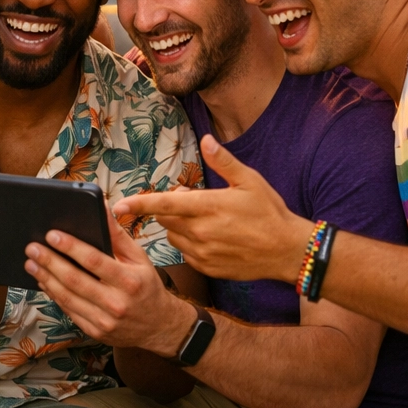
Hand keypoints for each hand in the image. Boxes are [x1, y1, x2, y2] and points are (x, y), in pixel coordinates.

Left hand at [25, 210, 195, 354]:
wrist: (159, 326)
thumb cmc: (146, 286)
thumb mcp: (138, 257)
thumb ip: (117, 234)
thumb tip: (101, 207)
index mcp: (129, 281)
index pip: (94, 261)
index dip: (71, 247)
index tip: (52, 235)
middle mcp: (116, 303)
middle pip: (75, 280)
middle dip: (50, 262)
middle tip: (32, 248)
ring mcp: (104, 321)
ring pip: (67, 297)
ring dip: (45, 278)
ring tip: (31, 262)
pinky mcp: (95, 331)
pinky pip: (68, 310)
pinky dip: (53, 294)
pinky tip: (43, 280)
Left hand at [126, 134, 310, 283]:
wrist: (289, 252)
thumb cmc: (270, 213)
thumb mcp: (250, 180)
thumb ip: (223, 161)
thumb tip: (207, 139)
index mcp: (207, 207)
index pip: (164, 205)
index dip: (139, 205)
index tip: (118, 206)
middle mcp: (200, 231)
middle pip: (165, 219)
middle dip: (171, 209)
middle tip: (195, 203)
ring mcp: (203, 252)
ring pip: (173, 236)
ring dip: (179, 227)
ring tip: (206, 221)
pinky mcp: (207, 267)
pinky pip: (186, 253)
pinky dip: (191, 244)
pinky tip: (212, 238)